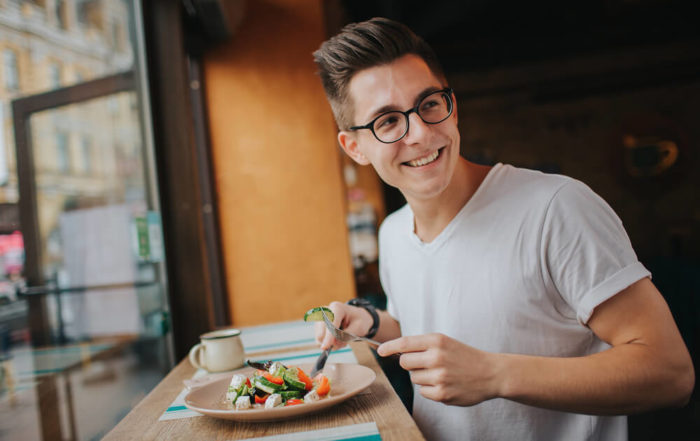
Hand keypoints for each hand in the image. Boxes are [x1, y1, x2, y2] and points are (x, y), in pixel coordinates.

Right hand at [314, 301, 373, 349]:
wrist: (357, 318)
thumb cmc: (359, 321)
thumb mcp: (359, 328)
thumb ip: (346, 336)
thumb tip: (333, 344)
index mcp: (337, 308)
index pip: (330, 324)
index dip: (328, 336)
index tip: (324, 347)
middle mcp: (325, 312)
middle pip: (322, 333)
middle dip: (333, 341)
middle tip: (345, 342)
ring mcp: (320, 319)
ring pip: (320, 338)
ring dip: (333, 343)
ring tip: (343, 337)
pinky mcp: (318, 327)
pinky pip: (320, 340)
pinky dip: (329, 343)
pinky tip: (337, 338)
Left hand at [378, 333, 500, 405]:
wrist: (490, 373)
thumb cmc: (463, 356)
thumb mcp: (445, 342)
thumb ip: (421, 345)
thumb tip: (395, 351)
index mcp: (437, 340)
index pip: (405, 343)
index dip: (389, 347)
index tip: (380, 351)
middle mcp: (437, 357)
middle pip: (404, 362)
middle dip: (409, 363)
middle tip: (424, 363)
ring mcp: (439, 377)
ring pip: (413, 378)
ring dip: (422, 376)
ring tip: (441, 373)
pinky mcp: (442, 394)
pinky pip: (423, 392)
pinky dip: (430, 389)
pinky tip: (445, 384)